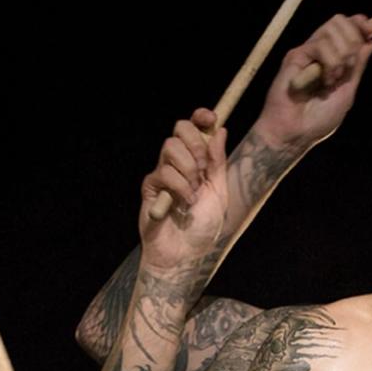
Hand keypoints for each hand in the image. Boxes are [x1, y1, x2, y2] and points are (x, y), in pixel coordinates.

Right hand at [140, 108, 229, 272]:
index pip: (194, 127)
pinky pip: (164, 172)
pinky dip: (180, 186)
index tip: (211, 118)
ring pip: (171, 147)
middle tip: (205, 168)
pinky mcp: (150, 186)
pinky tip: (184, 203)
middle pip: (179, 128)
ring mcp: (162, 172)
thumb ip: (219, 162)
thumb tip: (221, 130)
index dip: (201, 117)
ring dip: (189, 168)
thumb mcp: (219, 192)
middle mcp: (178, 162)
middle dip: (196, 143)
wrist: (186, 253)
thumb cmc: (203, 227)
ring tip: (194, 193)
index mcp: (197, 160)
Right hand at [254, 14, 371, 151]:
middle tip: (349, 67)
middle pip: (340, 20)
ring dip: (342, 55)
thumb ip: (358, 66)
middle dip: (353, 40)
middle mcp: (318, 51)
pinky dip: (330, 62)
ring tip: (334, 79)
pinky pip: (320, 44)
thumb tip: (371, 42)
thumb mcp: (347, 91)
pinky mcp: (295, 56)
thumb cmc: (318, 119)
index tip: (371, 31)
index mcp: (332, 57)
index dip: (359, 24)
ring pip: (331, 29)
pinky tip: (325, 80)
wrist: (296, 133)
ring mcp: (306, 52)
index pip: (346, 26)